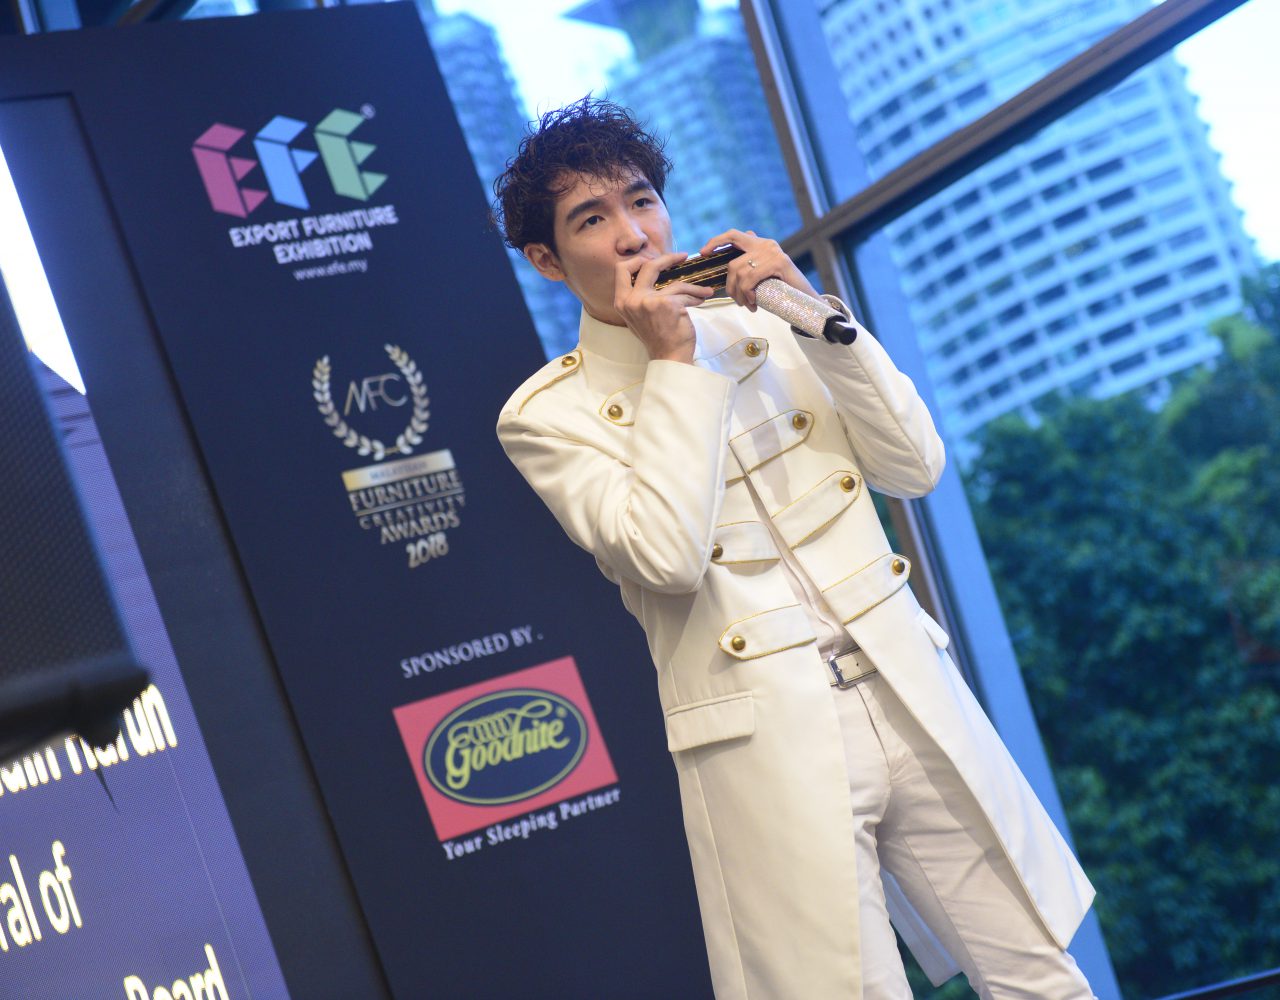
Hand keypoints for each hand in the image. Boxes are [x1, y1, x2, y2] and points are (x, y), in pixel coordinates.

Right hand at [614, 252, 715, 362]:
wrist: (669, 358)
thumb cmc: (658, 337)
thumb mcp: (639, 315)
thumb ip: (640, 295)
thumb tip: (653, 271)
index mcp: (622, 301)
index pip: (622, 269)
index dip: (638, 260)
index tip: (654, 259)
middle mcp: (632, 300)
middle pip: (648, 266)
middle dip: (668, 258)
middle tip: (683, 256)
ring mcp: (649, 301)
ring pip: (675, 283)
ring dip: (692, 287)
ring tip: (702, 291)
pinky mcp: (667, 304)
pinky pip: (686, 294)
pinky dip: (696, 296)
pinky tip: (702, 299)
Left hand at [699, 229, 819, 311]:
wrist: (807, 298)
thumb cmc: (782, 290)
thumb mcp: (762, 276)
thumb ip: (749, 267)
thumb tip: (732, 264)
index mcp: (760, 244)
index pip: (733, 236)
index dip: (716, 241)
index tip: (703, 252)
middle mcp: (766, 244)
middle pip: (733, 260)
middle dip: (729, 284)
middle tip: (736, 300)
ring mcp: (772, 252)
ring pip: (740, 273)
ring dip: (740, 294)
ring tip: (748, 305)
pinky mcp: (778, 262)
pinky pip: (751, 278)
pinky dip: (748, 292)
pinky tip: (754, 302)